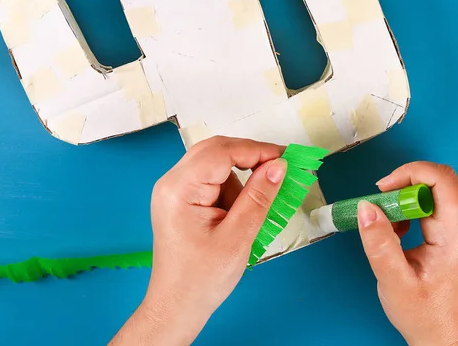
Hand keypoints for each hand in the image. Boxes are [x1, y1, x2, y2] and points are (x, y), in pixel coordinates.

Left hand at [110, 137, 285, 344]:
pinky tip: (234, 217)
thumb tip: (279, 165)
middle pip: (215, 151)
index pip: (221, 152)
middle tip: (278, 172)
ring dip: (239, 180)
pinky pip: (210, 180)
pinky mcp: (179, 199)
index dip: (256, 150)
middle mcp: (171, 182)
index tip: (286, 158)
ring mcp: (173, 190)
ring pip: (214, 164)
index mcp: (179, 189)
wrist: (176, 306)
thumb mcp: (238, 237)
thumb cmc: (203, 278)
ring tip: (245, 217)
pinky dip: (230, 190)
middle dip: (249, 159)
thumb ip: (259, 197)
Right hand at [357, 162, 457, 344]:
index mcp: (456, 233)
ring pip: (427, 191)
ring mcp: (454, 227)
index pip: (442, 180)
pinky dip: (402, 211)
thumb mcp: (394, 280)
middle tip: (376, 205)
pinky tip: (392, 233)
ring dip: (399, 200)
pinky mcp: (445, 231)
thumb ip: (380, 243)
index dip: (410, 173)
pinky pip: (422, 205)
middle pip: (434, 181)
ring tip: (382, 225)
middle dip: (400, 185)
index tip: (381, 189)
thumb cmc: (423, 313)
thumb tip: (366, 206)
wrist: (441, 333)